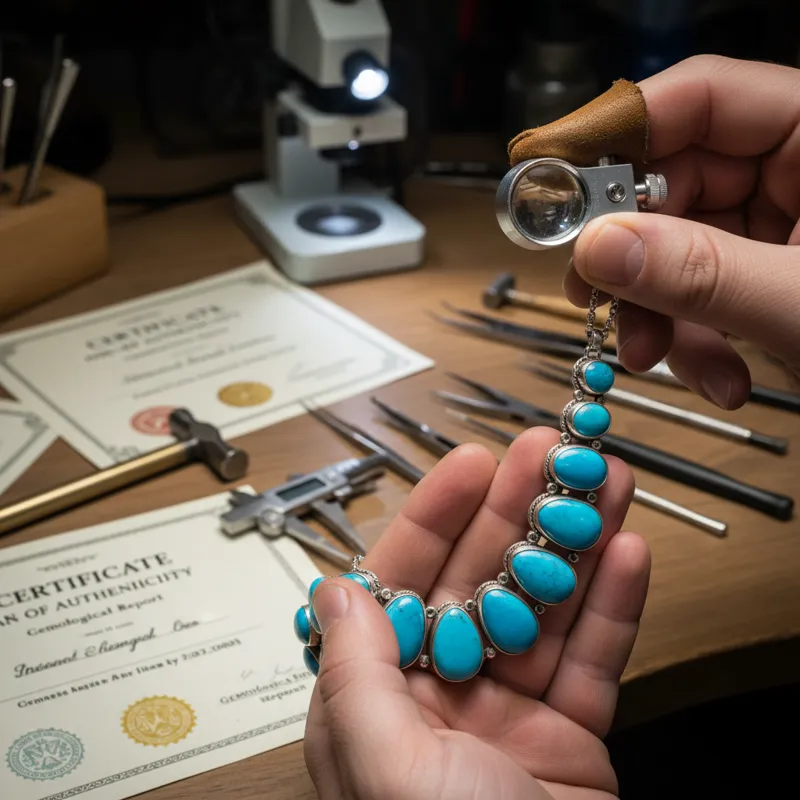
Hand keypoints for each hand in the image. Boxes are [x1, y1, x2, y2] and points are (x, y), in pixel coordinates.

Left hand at [302, 429, 649, 799]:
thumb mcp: (382, 766)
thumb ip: (353, 671)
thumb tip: (332, 587)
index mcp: (378, 698)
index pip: (403, 582)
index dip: (436, 515)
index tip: (473, 462)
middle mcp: (439, 693)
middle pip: (482, 579)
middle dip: (520, 511)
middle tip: (556, 451)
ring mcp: (508, 712)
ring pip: (545, 606)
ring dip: (576, 540)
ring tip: (606, 479)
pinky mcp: (571, 736)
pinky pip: (596, 658)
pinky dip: (615, 603)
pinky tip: (629, 550)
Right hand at [564, 55, 799, 408]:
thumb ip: (703, 274)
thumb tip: (598, 247)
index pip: (703, 99)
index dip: (619, 137)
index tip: (553, 187)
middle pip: (676, 184)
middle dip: (633, 256)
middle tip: (596, 303)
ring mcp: (787, 225)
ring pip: (680, 249)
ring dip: (660, 313)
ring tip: (660, 360)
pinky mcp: (776, 275)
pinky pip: (708, 292)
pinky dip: (699, 340)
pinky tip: (721, 378)